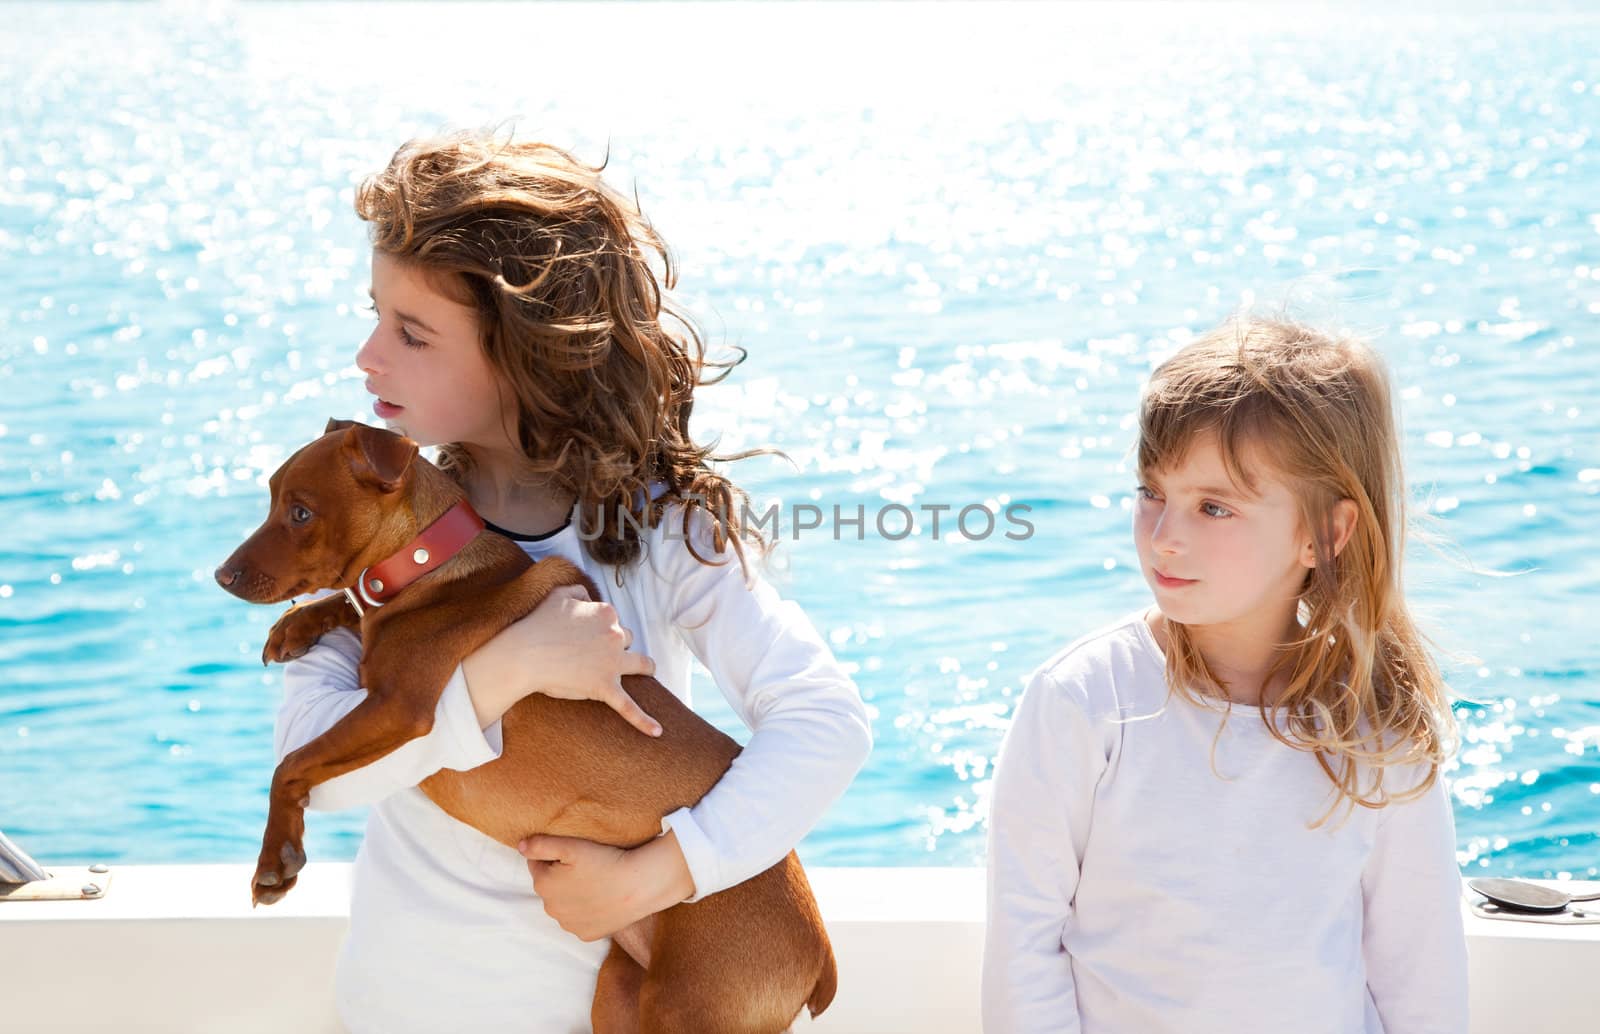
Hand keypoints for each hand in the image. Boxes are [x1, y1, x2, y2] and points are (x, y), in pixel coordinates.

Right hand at [462, 585, 659, 735]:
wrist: (524, 654)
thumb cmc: (537, 625)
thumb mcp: (558, 595)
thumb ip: (578, 592)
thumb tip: (587, 596)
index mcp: (606, 613)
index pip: (613, 619)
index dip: (601, 627)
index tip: (586, 634)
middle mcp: (615, 635)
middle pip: (626, 639)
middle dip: (616, 645)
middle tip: (597, 653)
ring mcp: (612, 663)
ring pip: (641, 663)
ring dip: (645, 667)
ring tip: (647, 671)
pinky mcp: (605, 687)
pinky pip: (628, 707)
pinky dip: (644, 720)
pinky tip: (657, 731)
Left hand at [518, 831, 694, 941]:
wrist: (639, 886)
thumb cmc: (606, 861)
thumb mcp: (571, 845)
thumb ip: (541, 845)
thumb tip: (520, 847)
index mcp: (543, 885)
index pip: (537, 865)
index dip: (554, 855)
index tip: (574, 853)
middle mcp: (551, 909)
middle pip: (550, 886)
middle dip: (561, 876)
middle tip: (586, 865)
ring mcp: (569, 925)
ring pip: (564, 904)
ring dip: (573, 895)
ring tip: (596, 882)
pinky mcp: (587, 935)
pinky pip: (580, 920)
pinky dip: (586, 911)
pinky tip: (600, 899)